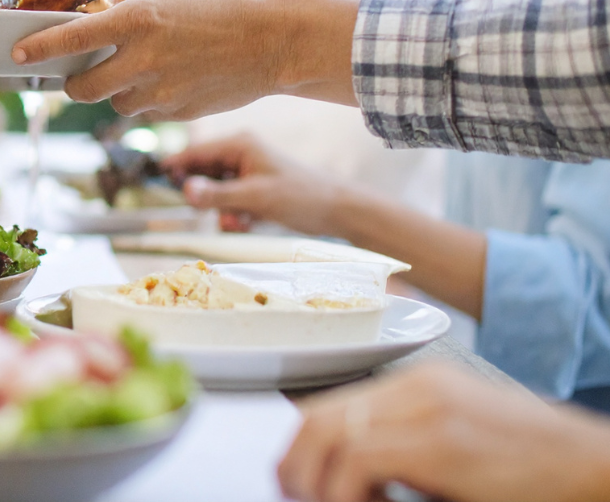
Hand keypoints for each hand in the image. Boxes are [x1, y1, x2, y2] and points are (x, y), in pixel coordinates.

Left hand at [10, 0, 358, 118]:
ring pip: (112, 105)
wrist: (277, 41)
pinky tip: (167, 80)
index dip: (38, 50)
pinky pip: (143, 114)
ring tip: (139, 69)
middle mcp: (142, 60)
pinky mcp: (176, 115)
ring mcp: (159, 93)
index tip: (18, 56)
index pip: (71, 40)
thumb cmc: (226, 1)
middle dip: (72, 83)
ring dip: (113, 91)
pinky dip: (144, 101)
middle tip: (78, 72)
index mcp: (138, 19)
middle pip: (80, 90)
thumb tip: (100, 11)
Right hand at [162, 134, 347, 235]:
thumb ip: (217, 195)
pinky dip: (233, 214)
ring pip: (215, 192)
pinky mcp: (253, 189)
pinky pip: (229, 202)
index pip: (195, 152)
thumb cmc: (300, 197)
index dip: (175, 166)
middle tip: (214, 212)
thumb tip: (183, 190)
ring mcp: (247, 171)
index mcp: (239, 144)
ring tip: (239, 221)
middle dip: (206, 198)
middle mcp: (240, 154)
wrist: (336, 211)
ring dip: (221, 210)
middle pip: (202, 174)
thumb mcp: (254, 198)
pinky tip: (248, 223)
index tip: (156, 180)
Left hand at [279, 363, 609, 501]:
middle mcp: (414, 386)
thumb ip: (400, 448)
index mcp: (414, 384)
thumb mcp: (451, 445)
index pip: (327, 405)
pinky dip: (343, 493)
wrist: (592, 466)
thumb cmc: (528, 465)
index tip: (297, 483)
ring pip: (326, 434)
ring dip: (314, 483)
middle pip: (316, 416)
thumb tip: (343, 478)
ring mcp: (427, 409)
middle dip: (293, 466)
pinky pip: (359, 460)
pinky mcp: (440, 443)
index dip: (300, 449)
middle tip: (298, 499)